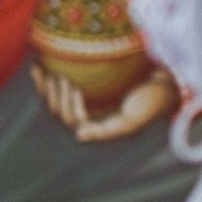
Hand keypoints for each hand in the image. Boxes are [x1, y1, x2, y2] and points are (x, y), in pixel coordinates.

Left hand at [32, 64, 175, 142]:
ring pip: (54, 100)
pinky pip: (57, 85)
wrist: (164, 82)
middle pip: (59, 111)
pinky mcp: (82, 86)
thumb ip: (104, 131)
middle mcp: (87, 116)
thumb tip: (77, 136)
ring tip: (44, 71)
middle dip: (55, 96)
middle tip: (60, 77)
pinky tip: (36, 65)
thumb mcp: (129, 120)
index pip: (72, 121)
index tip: (75, 86)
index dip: (68, 106)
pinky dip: (44, 78)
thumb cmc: (148, 102)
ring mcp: (83, 102)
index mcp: (96, 127)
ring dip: (45, 88)